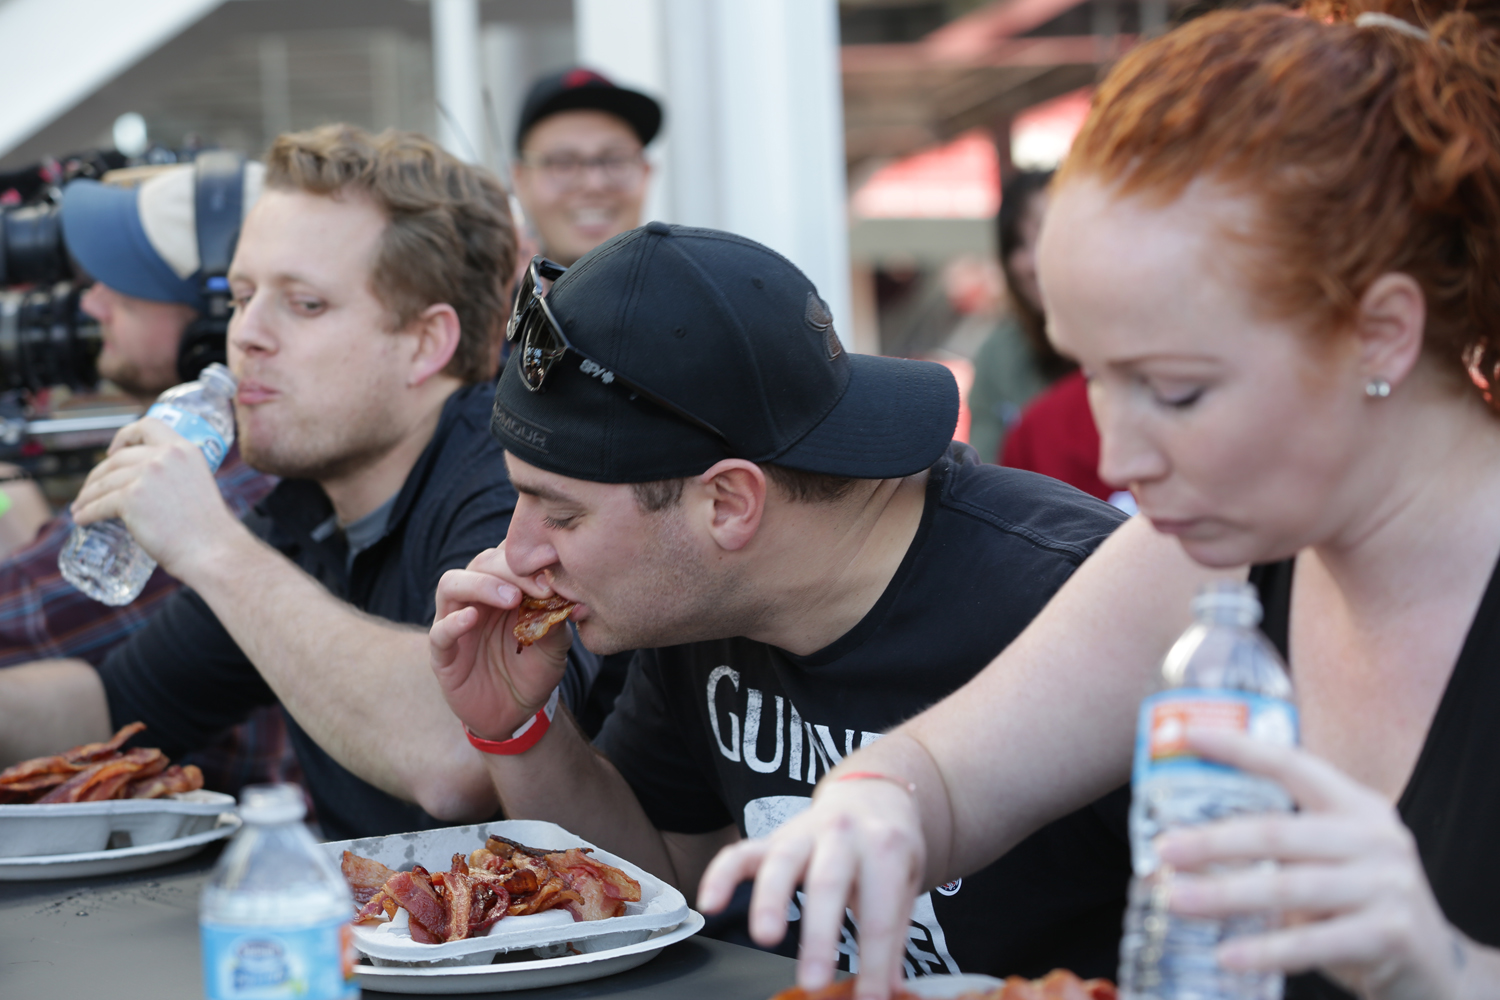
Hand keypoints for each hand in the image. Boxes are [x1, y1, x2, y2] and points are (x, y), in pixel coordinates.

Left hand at [69, 417, 239, 575]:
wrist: (211, 550)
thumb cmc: (208, 528)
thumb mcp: (197, 484)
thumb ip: (175, 474)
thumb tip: (147, 482)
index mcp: (184, 450)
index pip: (147, 425)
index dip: (124, 436)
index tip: (113, 451)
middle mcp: (165, 456)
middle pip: (118, 459)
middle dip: (97, 475)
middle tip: (90, 490)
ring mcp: (147, 476)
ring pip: (104, 482)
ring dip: (87, 496)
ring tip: (81, 507)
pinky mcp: (131, 498)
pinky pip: (100, 504)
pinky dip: (88, 512)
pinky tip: (82, 519)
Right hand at [429, 543, 572, 741]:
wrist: (517, 713)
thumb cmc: (535, 670)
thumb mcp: (555, 645)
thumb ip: (557, 620)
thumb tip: (567, 596)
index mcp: (504, 588)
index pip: (509, 555)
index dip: (530, 556)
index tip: (555, 569)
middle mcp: (476, 598)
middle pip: (482, 563)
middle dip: (511, 570)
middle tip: (540, 587)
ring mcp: (455, 622)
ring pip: (452, 584)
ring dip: (482, 585)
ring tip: (512, 599)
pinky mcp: (442, 653)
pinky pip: (439, 631)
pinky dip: (453, 622)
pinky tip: (472, 619)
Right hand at [698, 777, 924, 999]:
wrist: (868, 795)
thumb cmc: (886, 848)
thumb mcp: (904, 884)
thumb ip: (893, 936)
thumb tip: (890, 991)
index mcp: (886, 848)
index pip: (880, 912)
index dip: (875, 960)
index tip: (870, 998)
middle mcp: (843, 834)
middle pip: (828, 883)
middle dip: (819, 935)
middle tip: (813, 982)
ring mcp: (803, 833)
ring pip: (781, 862)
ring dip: (770, 901)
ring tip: (765, 939)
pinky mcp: (772, 838)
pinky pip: (741, 853)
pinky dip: (721, 876)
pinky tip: (711, 905)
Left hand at [1159, 729, 1468, 999]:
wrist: (1437, 969)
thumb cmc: (1362, 906)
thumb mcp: (1332, 861)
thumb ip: (1282, 845)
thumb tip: (1186, 844)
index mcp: (1357, 807)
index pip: (1293, 765)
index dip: (1241, 748)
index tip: (1188, 735)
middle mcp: (1376, 838)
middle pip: (1279, 832)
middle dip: (1215, 840)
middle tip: (1166, 849)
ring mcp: (1387, 885)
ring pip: (1290, 887)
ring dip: (1226, 895)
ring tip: (1177, 900)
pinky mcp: (1392, 934)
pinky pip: (1314, 942)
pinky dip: (1267, 950)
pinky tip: (1227, 955)